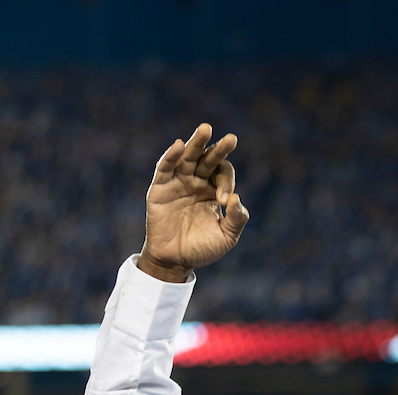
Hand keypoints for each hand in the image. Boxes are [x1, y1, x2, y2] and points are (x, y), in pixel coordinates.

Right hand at [137, 123, 250, 282]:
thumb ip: (237, 219)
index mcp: (213, 190)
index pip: (223, 174)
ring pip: (188, 157)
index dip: (226, 183)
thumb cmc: (202, 249)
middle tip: (232, 139)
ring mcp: (178, 183)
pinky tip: (180, 145)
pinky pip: (165, 168)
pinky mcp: (160, 188)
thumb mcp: (226, 237)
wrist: (175, 261)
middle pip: (208, 158)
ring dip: (196, 143)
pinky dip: (171, 156)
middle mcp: (196, 182)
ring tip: (206, 129)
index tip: (225, 202)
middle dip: (219, 149)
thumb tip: (238, 199)